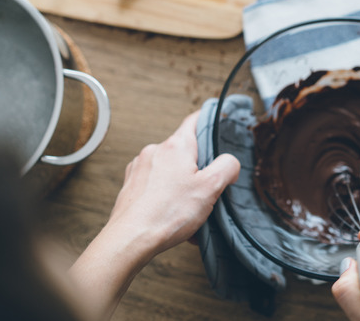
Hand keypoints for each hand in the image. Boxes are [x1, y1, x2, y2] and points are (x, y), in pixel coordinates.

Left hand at [107, 111, 239, 255]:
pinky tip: (174, 219)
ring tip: (191, 213)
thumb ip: (227, 167)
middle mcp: (155, 151)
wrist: (130, 239)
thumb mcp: (210, 188)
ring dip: (183, 188)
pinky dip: (167, 198)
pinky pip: (156, 186)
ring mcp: (140, 168)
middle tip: (208, 191)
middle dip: (198, 170)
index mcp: (176, 146)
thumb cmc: (168, 213)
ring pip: (170, 172)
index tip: (218, 123)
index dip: (210, 120)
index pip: (195, 121)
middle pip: (185, 151)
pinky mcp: (131, 186)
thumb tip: (230, 162)